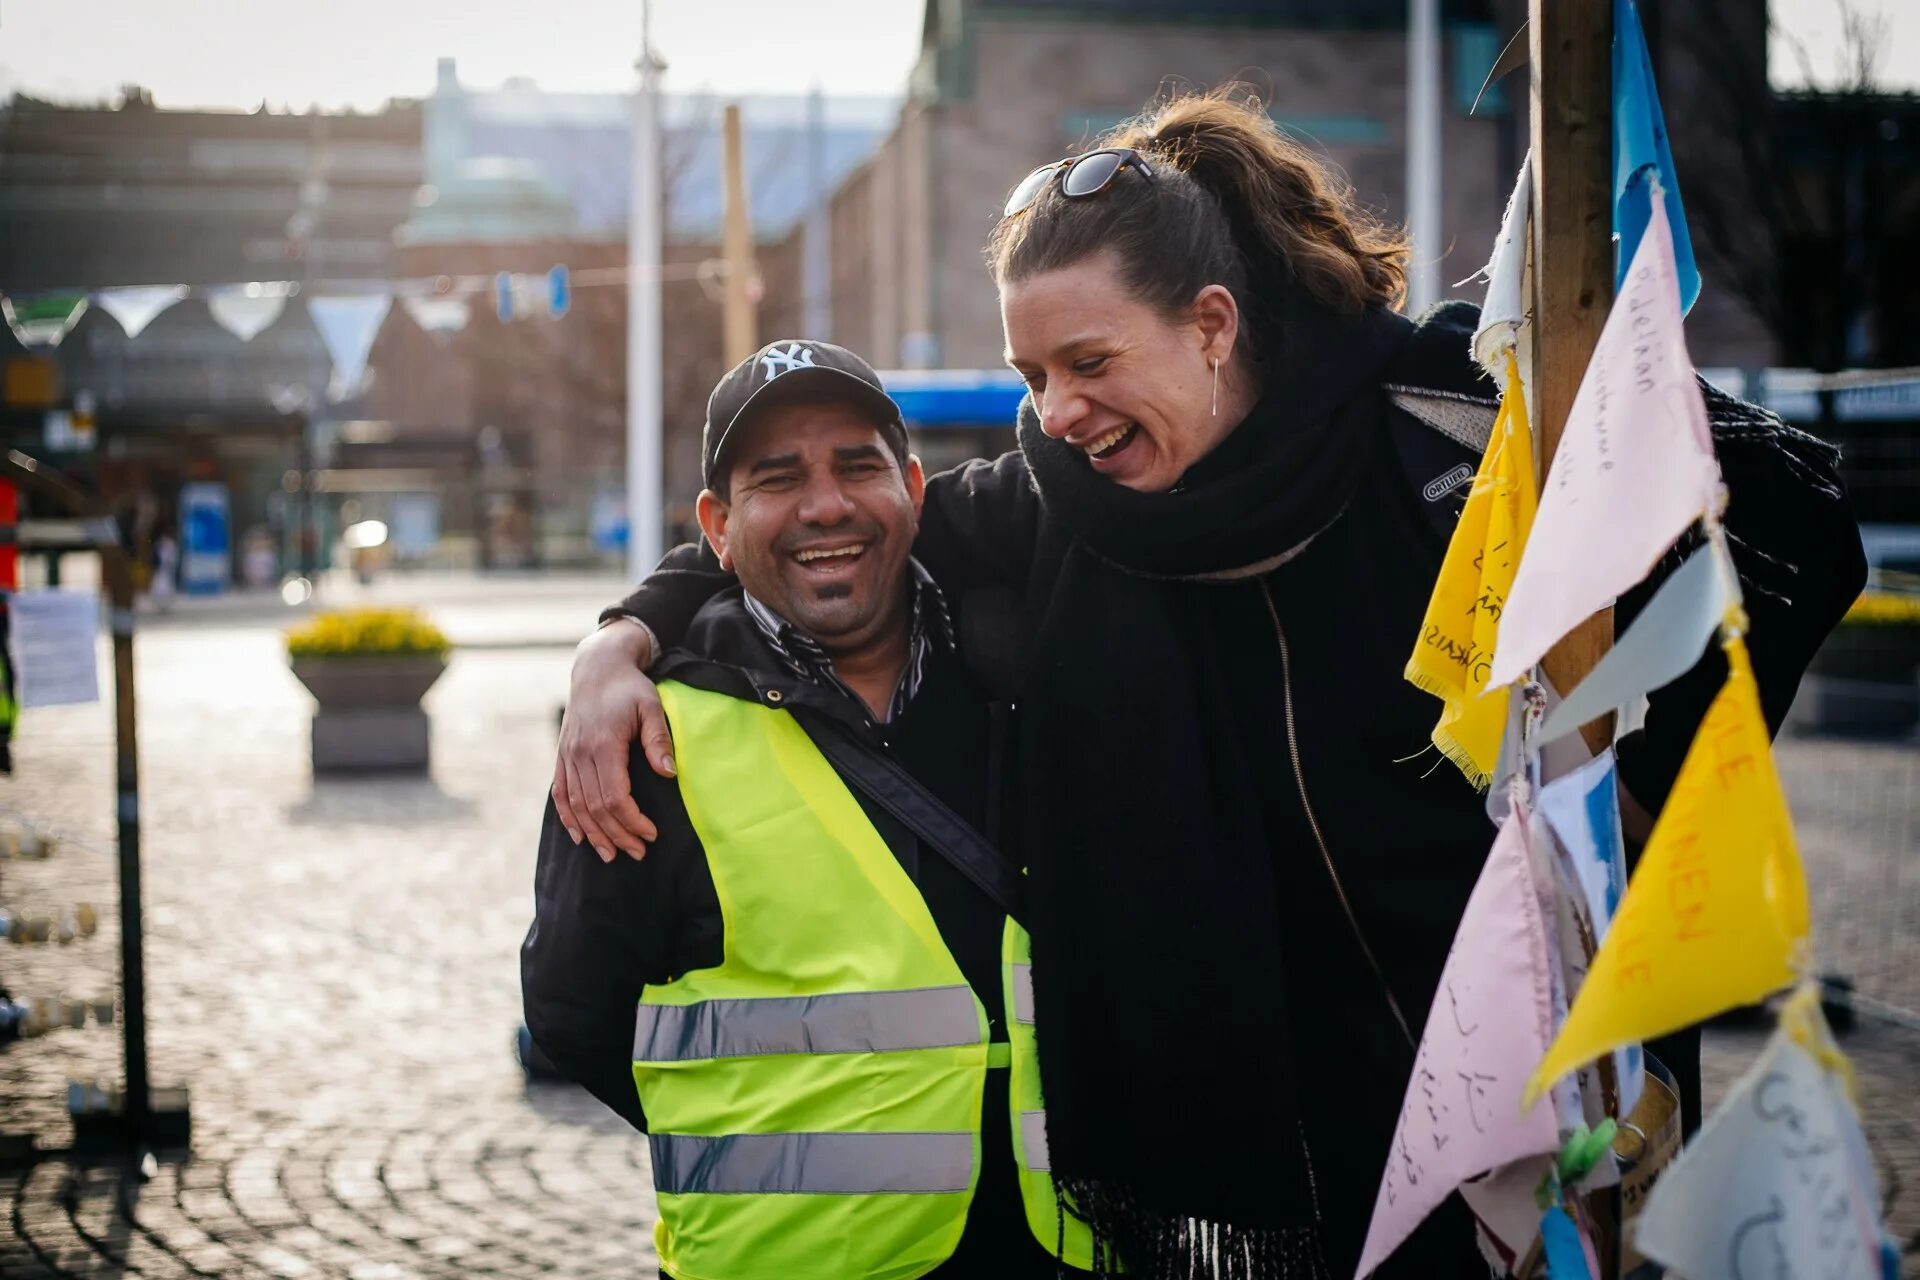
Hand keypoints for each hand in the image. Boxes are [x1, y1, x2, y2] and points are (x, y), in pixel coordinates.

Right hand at [552, 620, 676, 861]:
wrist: (597, 667)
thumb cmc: (629, 688)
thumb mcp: (651, 706)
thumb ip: (658, 738)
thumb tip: (669, 772)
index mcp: (603, 744)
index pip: (614, 796)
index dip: (631, 820)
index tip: (652, 834)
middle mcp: (580, 753)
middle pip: (595, 807)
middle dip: (617, 834)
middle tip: (638, 852)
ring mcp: (567, 755)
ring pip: (576, 805)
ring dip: (594, 834)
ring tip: (612, 855)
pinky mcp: (562, 755)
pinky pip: (560, 793)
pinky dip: (568, 818)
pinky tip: (580, 837)